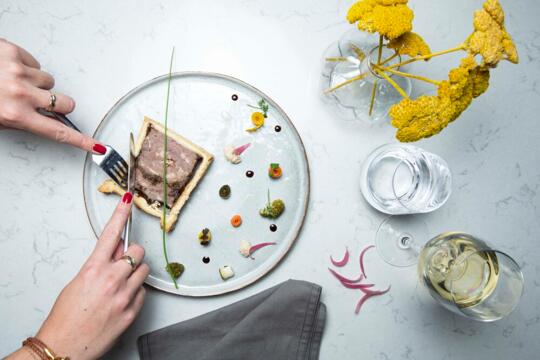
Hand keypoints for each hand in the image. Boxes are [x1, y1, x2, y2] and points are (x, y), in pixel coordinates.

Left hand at [0, 38, 104, 152]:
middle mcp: (20, 94)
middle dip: (59, 104)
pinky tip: (9, 68)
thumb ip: (20, 121)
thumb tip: (42, 121)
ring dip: (37, 83)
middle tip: (43, 102)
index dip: (81, 141)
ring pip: (50, 81)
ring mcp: (18, 71)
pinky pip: (35, 63)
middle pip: (66, 103)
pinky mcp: (13, 52)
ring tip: (14, 82)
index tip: (97, 148)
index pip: (58, 133)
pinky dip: (26, 67)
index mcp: (15, 115)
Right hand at [35, 192, 148, 358]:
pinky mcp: (131, 312)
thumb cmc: (66, 317)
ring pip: (144, 271)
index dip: (120, 214)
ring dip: (135, 273)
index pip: (111, 235)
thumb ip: (99, 265)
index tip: (127, 200)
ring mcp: (124, 297)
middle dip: (133, 255)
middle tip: (124, 263)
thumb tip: (117, 253)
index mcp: (93, 270)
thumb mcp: (78, 282)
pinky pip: (143, 293)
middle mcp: (111, 281)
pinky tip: (122, 300)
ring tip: (121, 285)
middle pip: (138, 252)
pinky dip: (136, 293)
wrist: (64, 347)